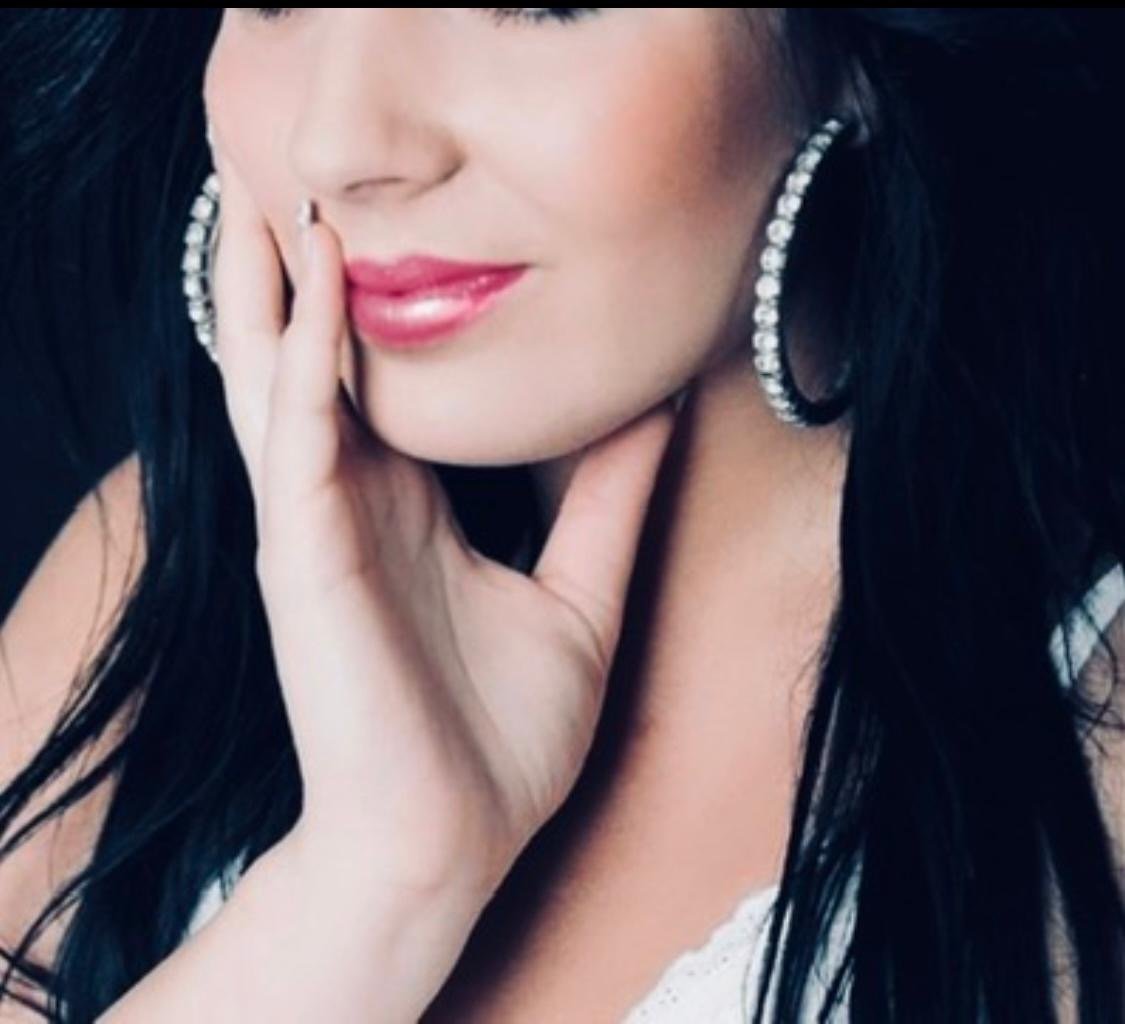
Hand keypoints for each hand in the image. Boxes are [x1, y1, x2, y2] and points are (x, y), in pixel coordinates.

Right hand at [206, 139, 685, 903]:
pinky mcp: (302, 554)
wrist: (448, 841)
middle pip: (311, 360)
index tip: (411, 220)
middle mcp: (351, 499)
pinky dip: (302, 353)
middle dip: (300, 272)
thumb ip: (610, 502)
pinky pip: (296, 433)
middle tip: (308, 178)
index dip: (381, 299)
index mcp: (408, 505)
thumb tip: (662, 417)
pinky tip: (314, 279)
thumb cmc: (498, 738)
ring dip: (277, 282)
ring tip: (280, 189)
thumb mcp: (579, 597)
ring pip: (278, 376)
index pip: (383, 379)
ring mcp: (317, 522)